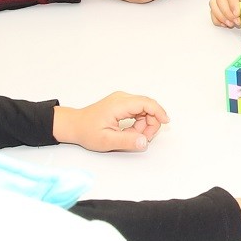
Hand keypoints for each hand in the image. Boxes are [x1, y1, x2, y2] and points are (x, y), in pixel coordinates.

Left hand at [52, 93, 167, 152]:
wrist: (75, 125)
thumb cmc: (87, 132)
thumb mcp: (106, 141)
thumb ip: (126, 141)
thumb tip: (144, 141)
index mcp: (119, 104)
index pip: (146, 103)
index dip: (158, 112)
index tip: (166, 122)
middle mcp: (122, 98)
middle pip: (148, 106)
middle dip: (151, 123)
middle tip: (143, 139)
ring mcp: (122, 100)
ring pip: (144, 109)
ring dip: (144, 124)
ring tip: (131, 137)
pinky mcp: (122, 104)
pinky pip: (138, 111)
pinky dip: (139, 122)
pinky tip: (129, 131)